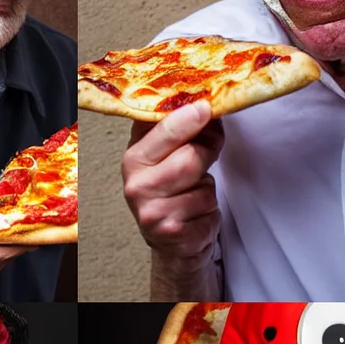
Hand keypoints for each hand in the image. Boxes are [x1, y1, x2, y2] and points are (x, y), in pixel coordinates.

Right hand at [122, 101, 223, 262]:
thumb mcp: (161, 155)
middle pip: (191, 158)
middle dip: (209, 152)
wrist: (167, 238)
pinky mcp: (174, 235)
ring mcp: (153, 213)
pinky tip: (195, 215)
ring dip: (208, 188)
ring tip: (193, 192)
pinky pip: (210, 212)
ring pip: (204, 188)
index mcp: (133, 159)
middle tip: (211, 150)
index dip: (188, 118)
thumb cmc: (168, 188)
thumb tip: (203, 105)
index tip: (205, 108)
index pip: (164, 131)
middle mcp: (137, 186)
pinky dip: (211, 212)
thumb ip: (174, 129)